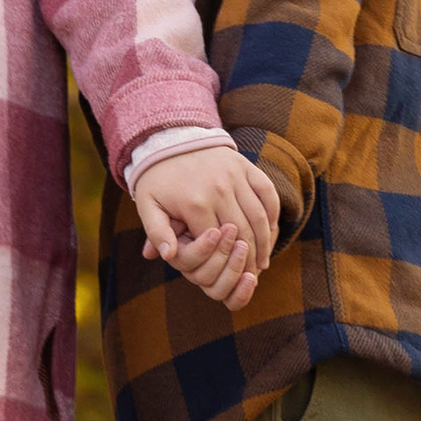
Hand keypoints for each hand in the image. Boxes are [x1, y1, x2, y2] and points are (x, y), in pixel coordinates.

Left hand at [132, 142, 280, 310]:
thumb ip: (157, 233)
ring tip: (263, 261)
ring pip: (259, 217)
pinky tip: (270, 232)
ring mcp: (236, 176)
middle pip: (243, 234)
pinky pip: (268, 194)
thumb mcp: (147, 206)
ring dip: (265, 242)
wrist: (170, 139)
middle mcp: (219, 189)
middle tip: (252, 275)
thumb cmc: (158, 179)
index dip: (226, 265)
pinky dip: (273, 215)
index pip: (218, 244)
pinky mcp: (247, 166)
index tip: (231, 281)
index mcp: (195, 203)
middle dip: (249, 259)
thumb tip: (168, 257)